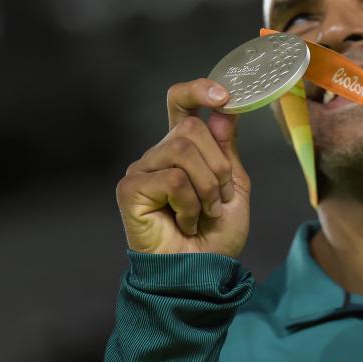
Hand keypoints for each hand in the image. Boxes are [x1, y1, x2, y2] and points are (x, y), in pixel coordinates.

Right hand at [116, 79, 250, 257]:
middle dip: (219, 167)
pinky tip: (185, 222)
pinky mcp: (129, 189)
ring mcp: (141, 169)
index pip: (180, 102)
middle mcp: (158, 153)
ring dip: (208, 188)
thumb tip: (224, 110)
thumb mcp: (233, 186)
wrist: (202, 271)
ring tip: (205, 213)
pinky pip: (173, 179)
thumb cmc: (215, 234)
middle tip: (220, 200)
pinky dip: (190, 204)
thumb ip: (227, 148)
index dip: (198, 90)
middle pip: (192, 128)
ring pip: (184, 151)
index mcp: (183, 147)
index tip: (225, 96)